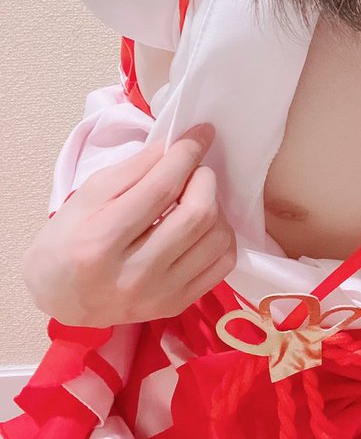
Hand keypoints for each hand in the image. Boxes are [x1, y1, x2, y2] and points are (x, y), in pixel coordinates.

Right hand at [23, 124, 237, 327]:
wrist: (60, 297)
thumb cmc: (69, 239)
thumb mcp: (89, 195)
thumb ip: (135, 168)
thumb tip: (177, 145)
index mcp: (101, 241)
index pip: (161, 188)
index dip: (188, 153)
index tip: (202, 134)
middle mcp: (132, 274)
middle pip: (197, 214)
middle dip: (204, 179)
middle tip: (193, 170)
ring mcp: (158, 295)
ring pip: (216, 238)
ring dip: (214, 207)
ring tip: (194, 198)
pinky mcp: (176, 305)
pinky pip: (222, 264)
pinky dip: (221, 236)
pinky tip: (202, 226)